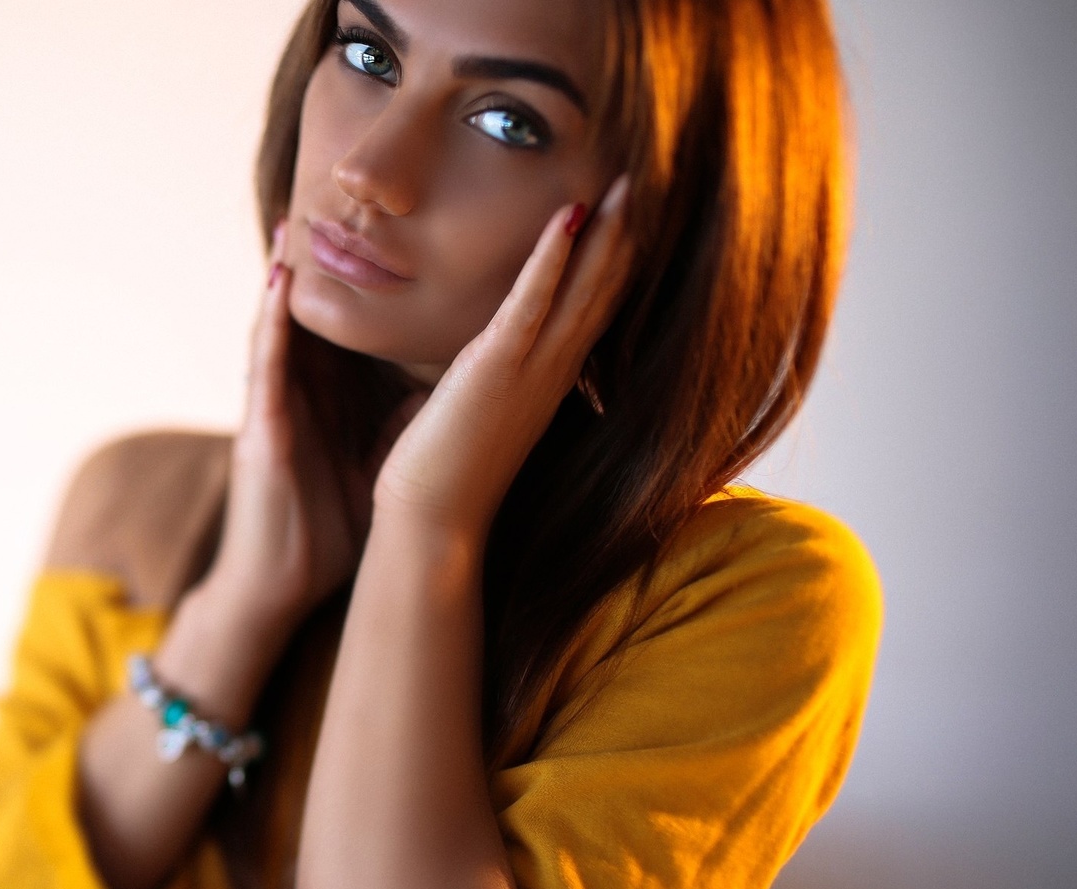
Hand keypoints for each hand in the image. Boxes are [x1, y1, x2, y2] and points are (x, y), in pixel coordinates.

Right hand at [197, 225, 398, 637]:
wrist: (283, 588)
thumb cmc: (329, 530)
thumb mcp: (381, 459)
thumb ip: (405, 418)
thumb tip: (457, 383)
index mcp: (338, 399)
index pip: (360, 326)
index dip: (380, 281)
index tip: (411, 233)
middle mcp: (305, 391)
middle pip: (322, 312)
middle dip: (332, 261)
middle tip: (350, 198)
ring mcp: (277, 403)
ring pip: (286, 324)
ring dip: (290, 271)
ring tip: (301, 214)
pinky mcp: (259, 424)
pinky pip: (263, 360)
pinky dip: (268, 317)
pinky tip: (277, 277)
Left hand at [374, 176, 634, 540]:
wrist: (432, 522)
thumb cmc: (444, 468)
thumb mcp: (478, 407)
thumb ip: (490, 375)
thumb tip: (478, 358)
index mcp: (549, 379)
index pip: (594, 307)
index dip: (615, 259)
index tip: (631, 213)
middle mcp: (553, 372)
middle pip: (604, 291)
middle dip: (625, 233)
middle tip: (644, 179)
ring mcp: (531, 370)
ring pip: (583, 290)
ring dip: (605, 232)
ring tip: (625, 183)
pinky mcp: (496, 369)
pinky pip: (532, 303)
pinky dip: (552, 258)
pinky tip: (569, 215)